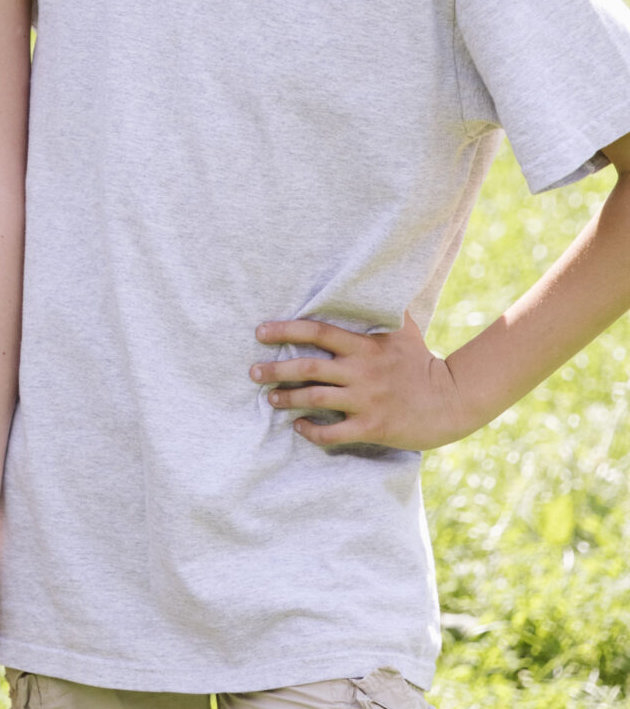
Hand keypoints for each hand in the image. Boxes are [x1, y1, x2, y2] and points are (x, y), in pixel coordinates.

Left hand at [252, 312, 473, 449]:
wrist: (454, 400)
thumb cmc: (423, 362)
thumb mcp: (405, 330)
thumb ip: (383, 309)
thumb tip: (374, 276)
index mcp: (365, 346)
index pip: (318, 332)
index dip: (285, 329)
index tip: (260, 331)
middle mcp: (362, 371)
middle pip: (308, 366)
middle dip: (275, 369)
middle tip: (253, 372)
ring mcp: (367, 400)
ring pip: (315, 398)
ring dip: (287, 399)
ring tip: (271, 398)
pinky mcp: (373, 426)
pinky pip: (333, 431)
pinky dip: (312, 430)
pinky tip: (298, 426)